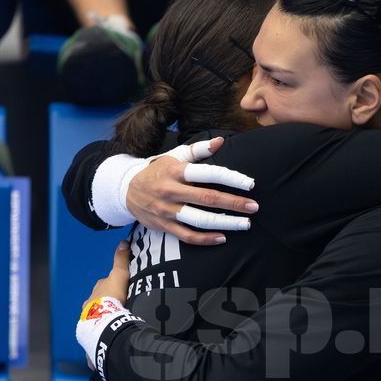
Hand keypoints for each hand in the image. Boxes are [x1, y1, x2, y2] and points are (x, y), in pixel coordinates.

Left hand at [77, 241, 132, 366]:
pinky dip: (102, 331)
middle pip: (99, 300)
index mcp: (97, 290)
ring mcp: (89, 318)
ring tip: (115, 322)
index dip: (112, 285)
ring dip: (104, 317)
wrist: (104, 321)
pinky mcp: (91, 331)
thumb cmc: (112, 297)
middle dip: (107, 302)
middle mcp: (90, 302)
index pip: (104, 284)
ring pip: (97, 315)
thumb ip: (121, 260)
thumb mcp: (119, 275)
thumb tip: (123, 242)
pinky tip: (109, 334)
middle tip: (119, 306)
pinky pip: (98, 330)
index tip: (120, 288)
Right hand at [126, 137, 258, 245]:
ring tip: (245, 224)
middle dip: (234, 203)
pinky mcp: (164, 226)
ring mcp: (167, 211)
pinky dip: (205, 239)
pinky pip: (187, 236)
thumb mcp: (174, 156)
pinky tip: (222, 238)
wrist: (126, 190)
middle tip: (254, 207)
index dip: (231, 178)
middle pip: (207, 198)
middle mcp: (171, 191)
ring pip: (199, 219)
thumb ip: (198, 150)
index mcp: (176, 171)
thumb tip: (221, 141)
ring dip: (225, 223)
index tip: (250, 184)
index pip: (209, 173)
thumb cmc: (158, 171)